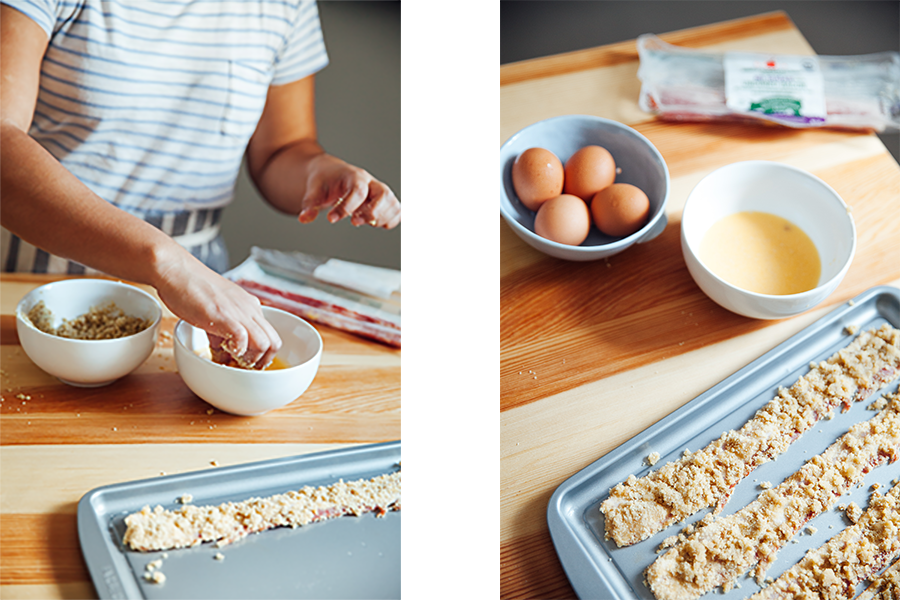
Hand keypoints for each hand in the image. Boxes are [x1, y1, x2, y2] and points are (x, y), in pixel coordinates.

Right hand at [153, 249, 280, 369]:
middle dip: (261, 362)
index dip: (262, 355)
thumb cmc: (191, 289)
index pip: (271, 336)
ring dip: (251, 359)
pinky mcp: (222, 315)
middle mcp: (249, 309)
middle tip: (242, 367)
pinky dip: (237, 350)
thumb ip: (222, 334)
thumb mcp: (215, 312)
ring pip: (264, 343)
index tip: (246, 363)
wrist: (176, 270)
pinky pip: (243, 338)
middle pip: (274, 343)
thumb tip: (223, 357)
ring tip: (232, 360)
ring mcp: (238, 311)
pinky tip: (223, 349)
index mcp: (250, 307)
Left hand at [297, 154, 400, 228]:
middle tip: (355, 222)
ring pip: (393, 203)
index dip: (347, 207)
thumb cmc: (325, 178)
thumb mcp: (314, 188)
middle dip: (372, 212)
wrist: (330, 171)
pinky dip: (390, 220)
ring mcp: (379, 192)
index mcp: (354, 176)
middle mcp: (370, 183)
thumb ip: (310, 203)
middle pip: (384, 194)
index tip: (331, 218)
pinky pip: (397, 210)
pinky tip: (375, 224)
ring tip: (363, 221)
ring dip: (381, 217)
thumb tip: (304, 218)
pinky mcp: (383, 201)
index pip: (357, 191)